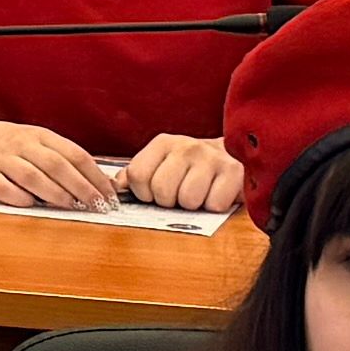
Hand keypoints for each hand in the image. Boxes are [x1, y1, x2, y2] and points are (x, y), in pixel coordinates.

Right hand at [0, 113, 117, 210]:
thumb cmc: (6, 144)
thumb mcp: (35, 141)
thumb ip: (61, 158)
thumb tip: (98, 183)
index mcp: (39, 135)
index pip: (74, 153)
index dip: (95, 175)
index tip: (109, 193)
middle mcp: (21, 144)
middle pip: (56, 165)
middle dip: (81, 187)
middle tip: (98, 204)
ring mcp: (1, 159)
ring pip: (32, 176)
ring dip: (55, 194)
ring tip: (73, 206)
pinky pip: (3, 188)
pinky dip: (20, 198)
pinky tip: (33, 205)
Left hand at [118, 132, 243, 213]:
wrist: (233, 159)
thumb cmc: (191, 169)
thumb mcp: (162, 165)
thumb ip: (136, 175)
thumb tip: (115, 187)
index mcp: (163, 143)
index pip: (137, 175)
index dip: (144, 194)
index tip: (155, 194)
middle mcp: (186, 146)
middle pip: (161, 190)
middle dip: (169, 202)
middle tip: (180, 196)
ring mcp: (211, 158)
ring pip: (188, 199)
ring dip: (193, 206)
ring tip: (199, 194)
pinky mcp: (234, 172)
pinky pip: (214, 205)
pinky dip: (214, 207)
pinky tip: (216, 194)